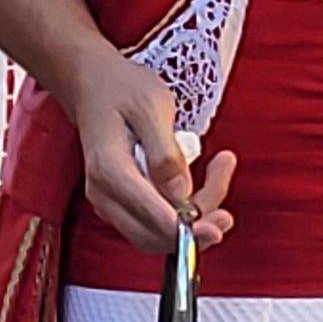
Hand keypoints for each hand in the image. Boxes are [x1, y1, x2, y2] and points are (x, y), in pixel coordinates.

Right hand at [62, 44, 235, 257]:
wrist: (94, 85)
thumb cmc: (121, 90)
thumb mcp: (151, 107)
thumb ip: (165, 152)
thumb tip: (181, 192)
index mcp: (110, 171)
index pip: (151, 216)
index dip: (187, 229)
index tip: (218, 226)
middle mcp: (105, 194)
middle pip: (155, 235)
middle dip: (197, 228)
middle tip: (228, 208)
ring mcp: (110, 201)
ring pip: (159, 232)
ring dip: (197, 216)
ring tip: (221, 169)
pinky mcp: (122, 202)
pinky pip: (157, 221)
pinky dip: (186, 209)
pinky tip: (206, 177)